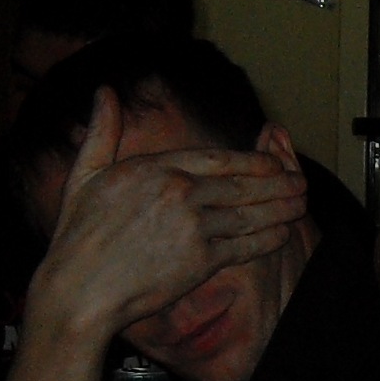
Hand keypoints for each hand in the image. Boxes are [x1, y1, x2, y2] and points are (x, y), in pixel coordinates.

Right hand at [32, 90, 306, 338]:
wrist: (80, 290)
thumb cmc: (78, 235)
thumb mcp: (84, 175)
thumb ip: (101, 132)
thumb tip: (104, 90)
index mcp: (157, 167)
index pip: (220, 157)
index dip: (254, 160)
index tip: (274, 162)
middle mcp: (181, 193)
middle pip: (244, 184)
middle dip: (278, 183)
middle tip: (301, 182)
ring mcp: (194, 228)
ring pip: (250, 214)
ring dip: (280, 209)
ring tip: (301, 205)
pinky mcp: (201, 261)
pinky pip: (244, 246)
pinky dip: (267, 239)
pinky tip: (281, 234)